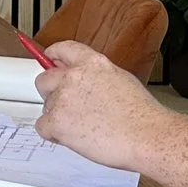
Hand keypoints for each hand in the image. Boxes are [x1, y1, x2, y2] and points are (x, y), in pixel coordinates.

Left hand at [33, 40, 172, 171]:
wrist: (146, 136)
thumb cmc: (141, 115)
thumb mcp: (121, 79)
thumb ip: (97, 75)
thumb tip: (85, 80)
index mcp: (92, 62)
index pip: (62, 49)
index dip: (52, 56)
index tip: (49, 60)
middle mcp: (74, 76)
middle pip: (44, 80)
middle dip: (51, 93)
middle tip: (68, 107)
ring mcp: (63, 98)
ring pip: (46, 106)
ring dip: (58, 116)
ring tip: (84, 127)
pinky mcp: (57, 121)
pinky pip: (42, 127)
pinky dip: (54, 134)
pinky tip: (74, 137)